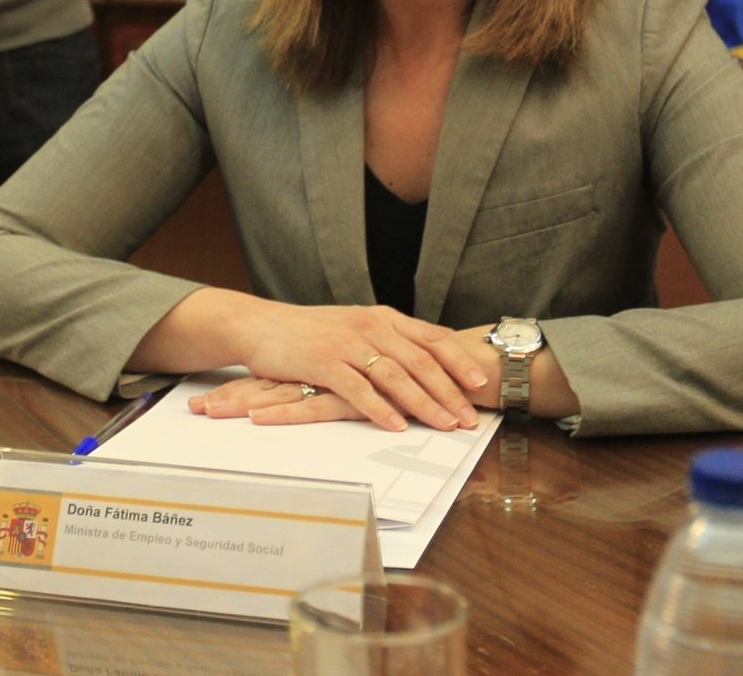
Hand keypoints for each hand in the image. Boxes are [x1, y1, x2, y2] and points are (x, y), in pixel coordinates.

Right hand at [186, 302, 489, 432]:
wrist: (261, 326)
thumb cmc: (310, 332)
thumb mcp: (355, 328)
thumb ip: (387, 342)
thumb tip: (423, 364)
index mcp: (383, 317)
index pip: (432, 338)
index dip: (459, 361)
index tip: (481, 385)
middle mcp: (371, 326)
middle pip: (421, 360)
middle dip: (450, 391)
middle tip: (469, 417)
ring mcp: (348, 343)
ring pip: (396, 375)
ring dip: (425, 403)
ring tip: (445, 425)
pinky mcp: (324, 362)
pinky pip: (359, 389)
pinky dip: (381, 409)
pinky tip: (397, 426)